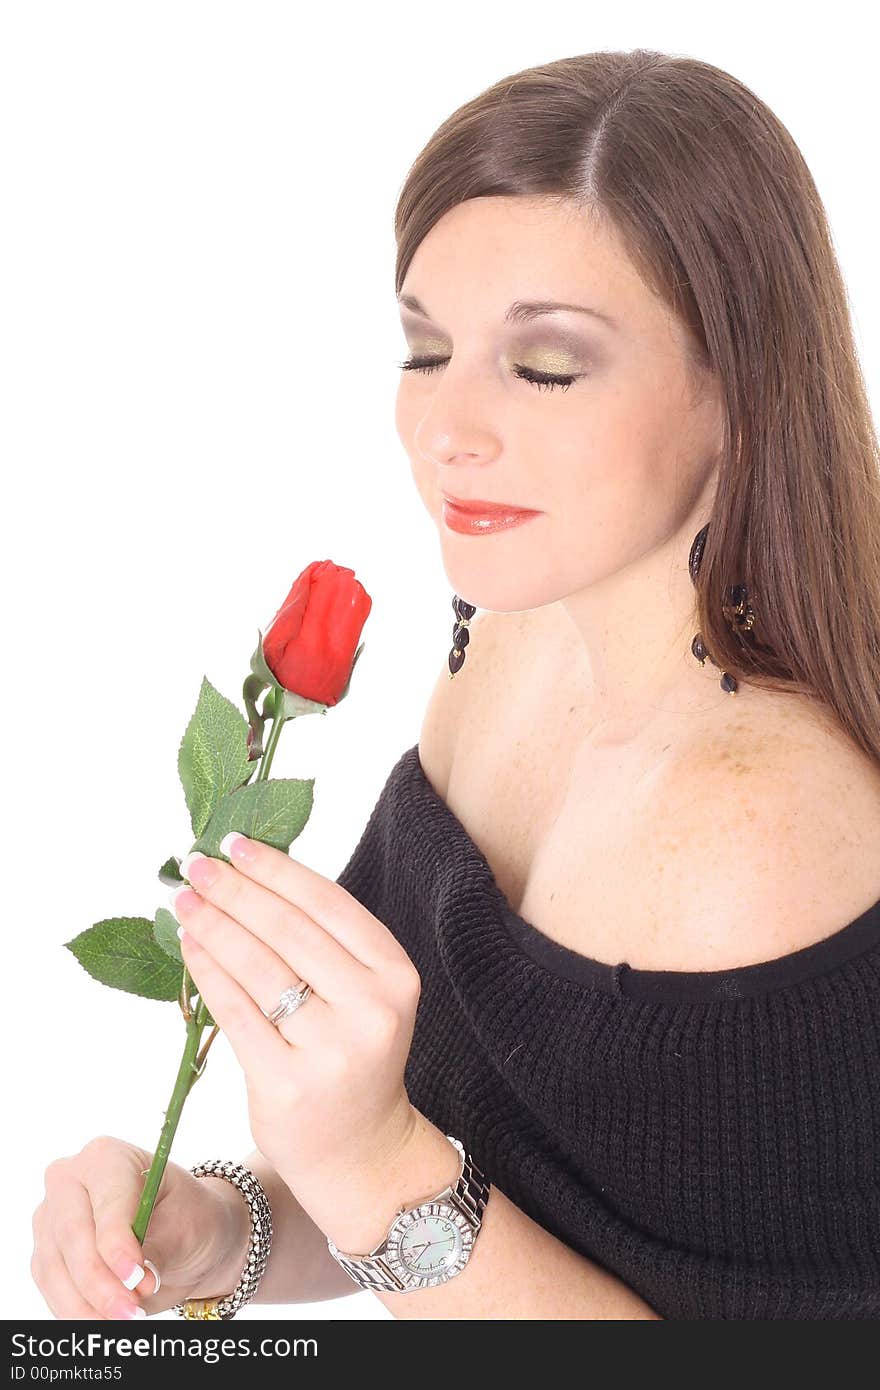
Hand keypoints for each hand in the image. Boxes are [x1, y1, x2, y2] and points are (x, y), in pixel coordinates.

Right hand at [30, 1135, 250, 1319]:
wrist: (182, 1236)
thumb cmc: (188, 1217)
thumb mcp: (190, 1226)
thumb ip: (160, 1249)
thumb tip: (135, 1281)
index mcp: (108, 1156)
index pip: (105, 1200)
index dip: (116, 1241)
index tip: (136, 1275)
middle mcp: (70, 1180)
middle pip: (73, 1235)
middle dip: (102, 1280)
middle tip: (133, 1309)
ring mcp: (52, 1217)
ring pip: (56, 1267)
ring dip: (88, 1303)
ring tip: (127, 1318)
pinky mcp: (46, 1252)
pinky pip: (52, 1288)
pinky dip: (77, 1310)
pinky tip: (104, 1320)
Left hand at [173, 835, 422, 1232]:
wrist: (361, 1150)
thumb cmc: (350, 1056)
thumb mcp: (362, 994)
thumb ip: (322, 942)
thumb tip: (249, 872)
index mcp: (395, 974)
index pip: (327, 904)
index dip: (276, 869)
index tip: (234, 844)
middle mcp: (371, 1009)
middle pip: (288, 931)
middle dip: (235, 890)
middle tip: (195, 864)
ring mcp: (331, 1050)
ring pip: (258, 967)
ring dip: (213, 925)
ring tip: (183, 900)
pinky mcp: (288, 1085)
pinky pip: (236, 1013)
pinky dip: (207, 973)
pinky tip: (189, 947)